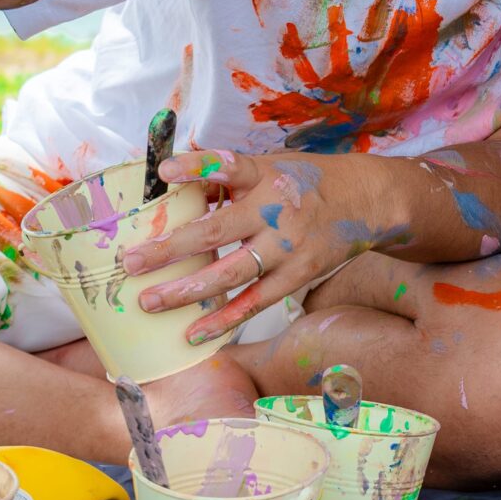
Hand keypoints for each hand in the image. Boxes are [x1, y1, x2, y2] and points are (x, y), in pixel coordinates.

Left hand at [122, 152, 413, 345]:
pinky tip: (194, 334)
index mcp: (267, 175)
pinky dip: (225, 319)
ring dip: (188, 291)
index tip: (164, 170)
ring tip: (150, 303)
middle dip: (170, 249)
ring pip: (232, 274)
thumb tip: (175, 182)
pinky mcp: (299, 275)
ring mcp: (289, 246)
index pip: (230, 166)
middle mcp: (277, 210)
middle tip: (130, 262)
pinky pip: (256, 302)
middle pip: (217, 232)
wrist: (370, 200)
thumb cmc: (309, 181)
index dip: (198, 167)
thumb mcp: (274, 166)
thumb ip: (231, 177)